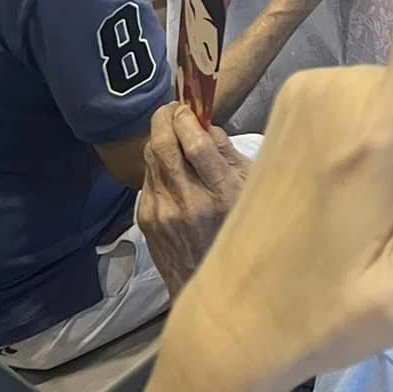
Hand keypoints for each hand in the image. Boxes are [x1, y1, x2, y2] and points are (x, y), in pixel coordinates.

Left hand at [137, 105, 252, 298]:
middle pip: (163, 146)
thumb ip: (228, 156)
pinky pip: (147, 178)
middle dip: (165, 119)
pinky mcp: (145, 219)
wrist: (204, 284)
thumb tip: (207, 124)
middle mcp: (186, 203)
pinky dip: (156, 163)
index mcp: (220, 195)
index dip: (188, 119)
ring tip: (172, 130)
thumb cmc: (236, 232)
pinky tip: (169, 164)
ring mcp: (160, 212)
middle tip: (173, 109)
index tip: (189, 107)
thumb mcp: (248, 191)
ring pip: (150, 158)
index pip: (196, 145)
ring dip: (159, 138)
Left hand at [164, 0, 392, 391]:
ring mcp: (311, 92)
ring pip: (392, 96)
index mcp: (384, 133)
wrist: (228, 329)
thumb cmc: (327, 315)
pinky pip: (361, 103)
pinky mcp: (291, 100)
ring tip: (367, 218)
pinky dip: (369, 141)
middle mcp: (345, 93)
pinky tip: (344, 201)